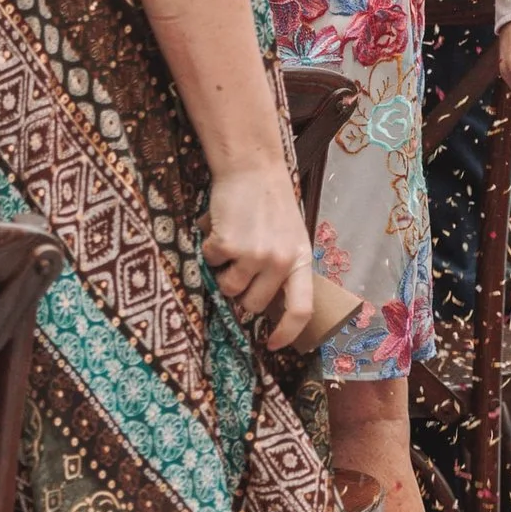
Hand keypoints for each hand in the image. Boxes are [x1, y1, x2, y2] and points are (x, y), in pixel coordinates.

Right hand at [205, 162, 314, 346]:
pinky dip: (209, 248)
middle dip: (241, 291)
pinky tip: (220, 227)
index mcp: (300, 259)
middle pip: (252, 304)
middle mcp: (280, 261)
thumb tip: (259, 303)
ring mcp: (254, 255)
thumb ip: (282, 266)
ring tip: (232, 240)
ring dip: (223, 269)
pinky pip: (210, 262)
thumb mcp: (290, 235)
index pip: (301, 308)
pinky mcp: (229, 246)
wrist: (252, 167)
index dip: (288, 332)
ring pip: (228, 287)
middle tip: (239, 264)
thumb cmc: (271, 201)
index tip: (273, 344)